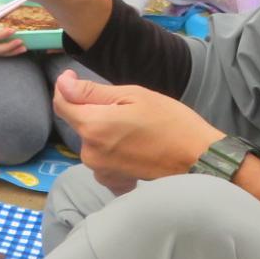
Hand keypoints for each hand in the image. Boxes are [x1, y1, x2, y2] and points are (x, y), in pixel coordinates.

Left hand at [50, 70, 222, 183]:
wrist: (198, 158)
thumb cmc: (170, 122)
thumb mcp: (133, 95)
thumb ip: (92, 92)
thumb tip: (62, 82)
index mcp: (92, 126)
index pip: (61, 104)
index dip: (66, 87)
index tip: (77, 77)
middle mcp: (90, 152)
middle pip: (79, 122)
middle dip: (94, 111)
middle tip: (126, 107)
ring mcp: (100, 170)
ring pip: (91, 140)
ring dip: (105, 131)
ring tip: (135, 128)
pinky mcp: (113, 180)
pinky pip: (102, 160)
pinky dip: (113, 151)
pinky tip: (135, 147)